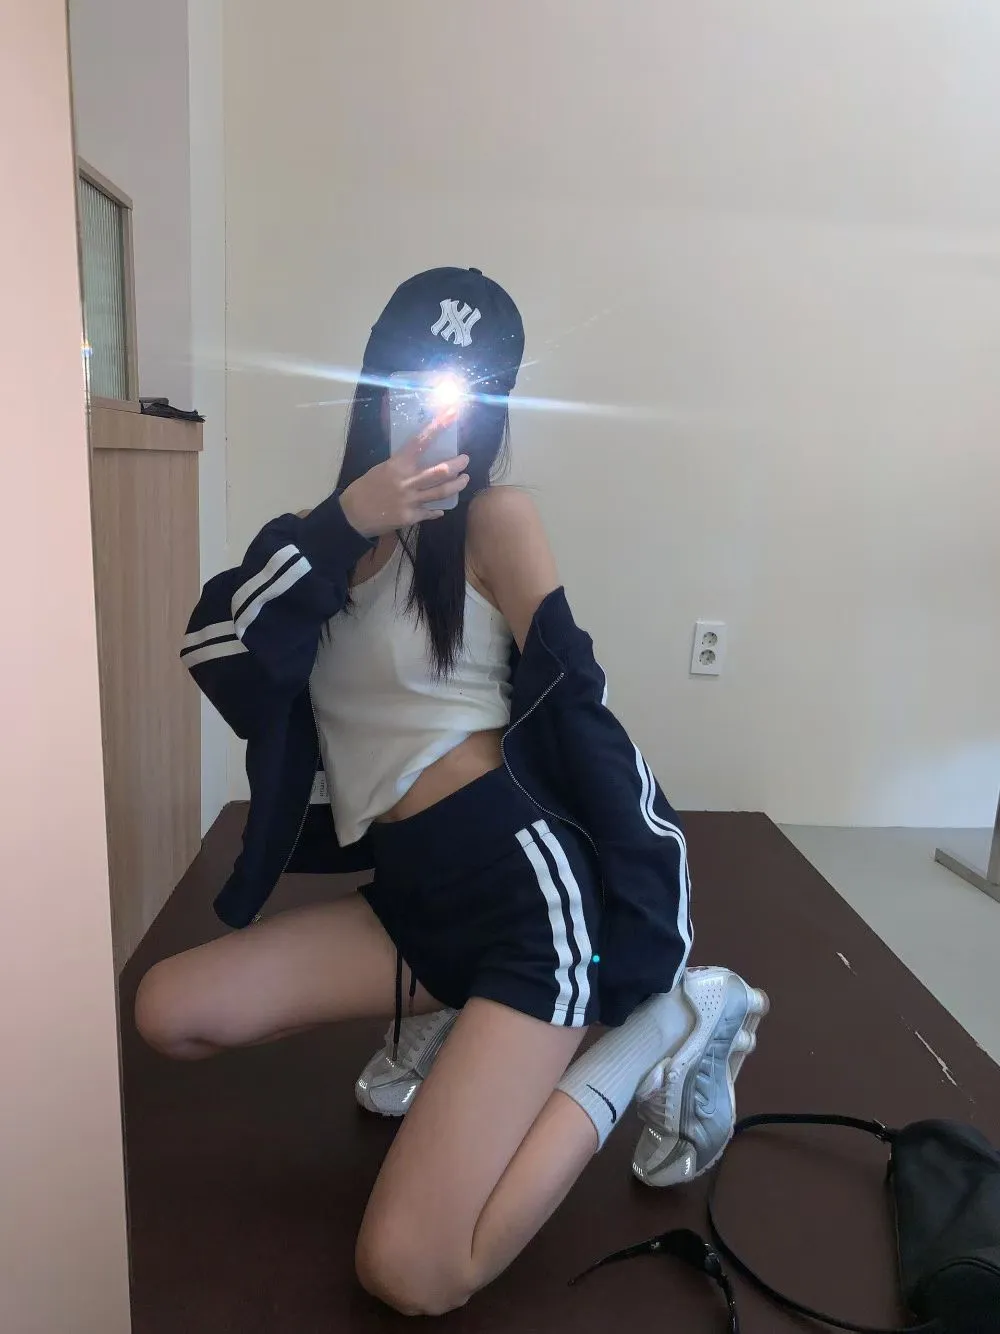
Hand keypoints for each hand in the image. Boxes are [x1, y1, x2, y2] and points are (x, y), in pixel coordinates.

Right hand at [339, 411, 468, 538]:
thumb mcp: (381, 469)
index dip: (438, 426)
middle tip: (465, 460)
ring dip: (457, 485)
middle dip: (457, 464)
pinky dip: (437, 510)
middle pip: (440, 471)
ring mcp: (410, 500)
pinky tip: (441, 508)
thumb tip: (418, 458)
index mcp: (397, 464)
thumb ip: (401, 465)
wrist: (352, 515)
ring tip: (465, 479)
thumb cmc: (365, 488)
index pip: (421, 441)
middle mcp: (406, 481)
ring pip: (441, 492)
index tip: (452, 413)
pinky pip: (430, 512)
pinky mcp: (410, 517)